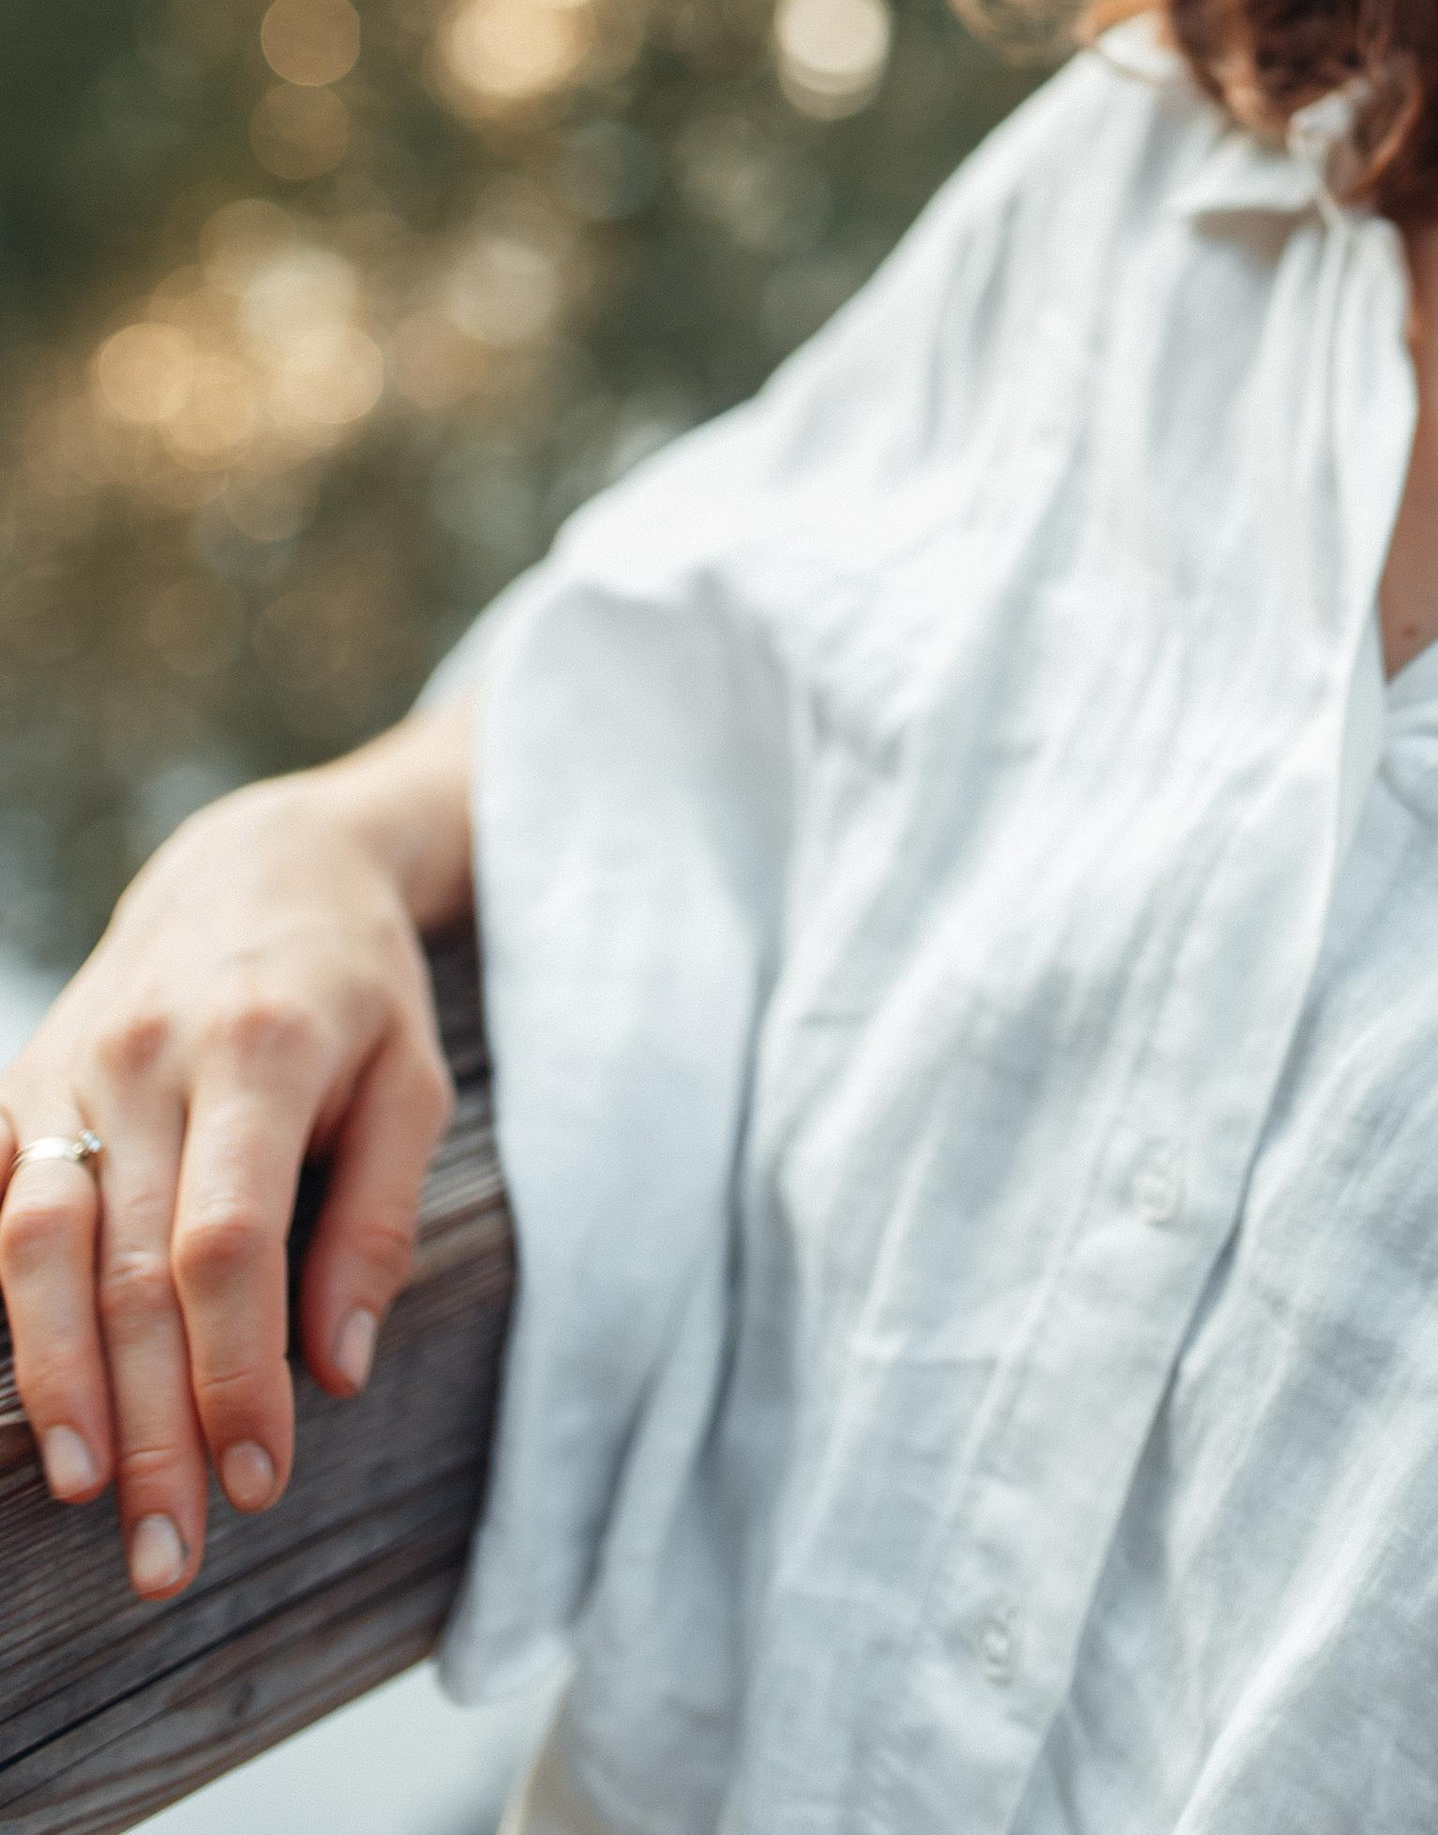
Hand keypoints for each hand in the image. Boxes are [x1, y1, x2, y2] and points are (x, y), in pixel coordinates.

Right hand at [0, 698, 473, 1603]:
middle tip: (170, 1556)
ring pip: (36, 1250)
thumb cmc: (357, 983)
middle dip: (149, 1426)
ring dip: (56, 1387)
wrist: (257, 860)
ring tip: (89, 1494)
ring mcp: (69, 1067)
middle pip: (128, 1273)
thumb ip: (382, 1217)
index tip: (258, 1479)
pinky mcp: (18, 1082)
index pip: (227, 1242)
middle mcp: (149, 1058)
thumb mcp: (417, 1075)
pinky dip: (2, 1308)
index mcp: (262, 1047)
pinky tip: (29, 1397)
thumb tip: (338, 1370)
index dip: (233, 1372)